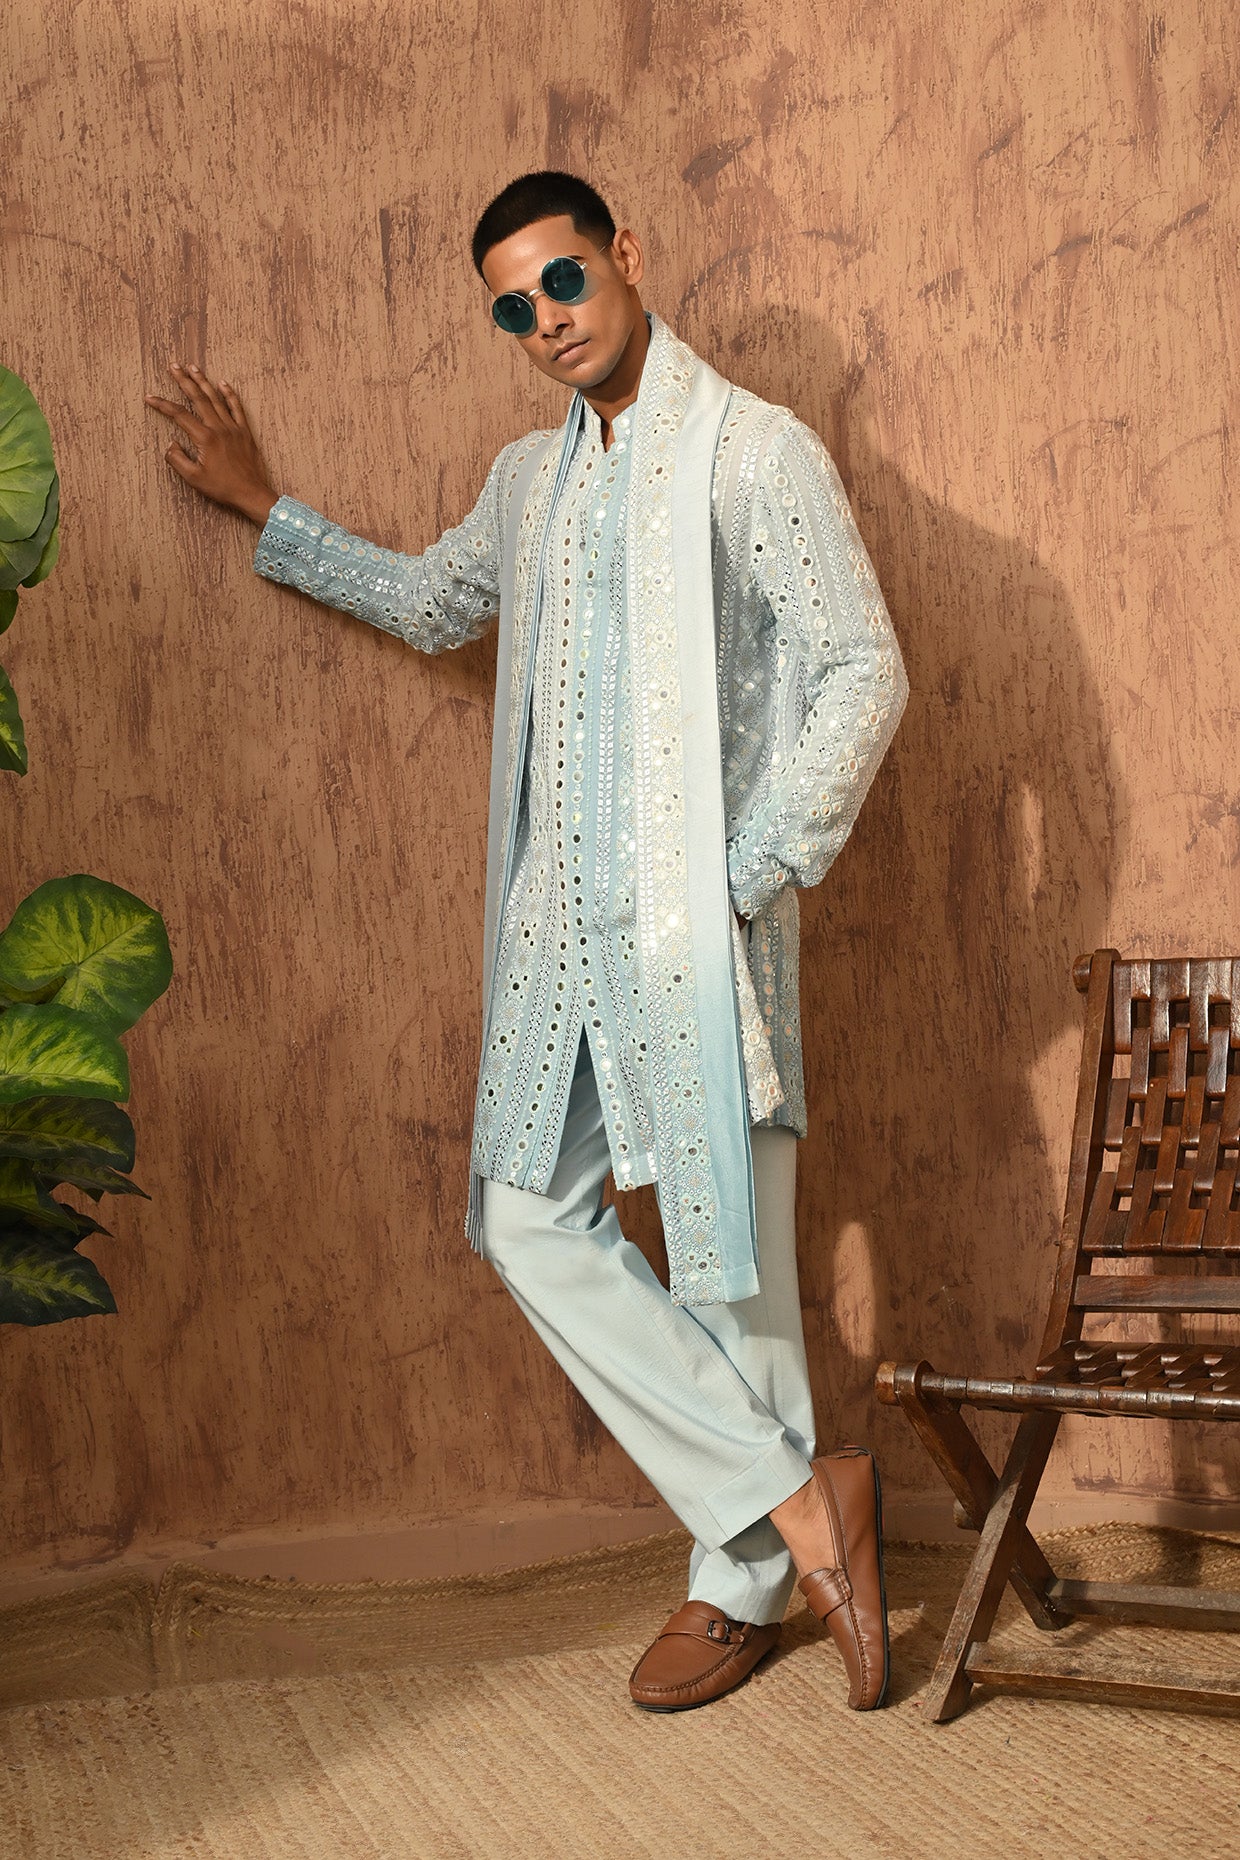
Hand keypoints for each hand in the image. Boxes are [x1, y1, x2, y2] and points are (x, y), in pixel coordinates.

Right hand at [145, 364, 277, 525]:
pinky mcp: (245, 432)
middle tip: (174, 366)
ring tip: (193, 368)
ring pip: (216, 399)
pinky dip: (230, 394)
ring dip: (203, 382)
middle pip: (198, 398)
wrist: (251, 493)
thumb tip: (171, 445)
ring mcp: (234, 428)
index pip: (179, 415)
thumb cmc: (223, 488)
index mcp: (205, 438)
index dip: (162, 405)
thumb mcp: (194, 478)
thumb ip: (177, 459)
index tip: (150, 397)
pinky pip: (237, 408)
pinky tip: (223, 383)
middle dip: (184, 380)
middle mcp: (219, 428)